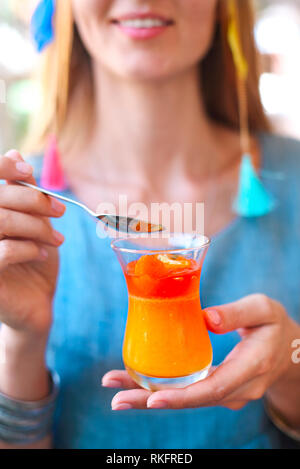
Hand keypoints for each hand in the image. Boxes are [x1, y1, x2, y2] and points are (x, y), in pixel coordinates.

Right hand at [0, 150, 65, 335]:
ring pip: (2, 221)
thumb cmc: (34, 258)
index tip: (28, 171)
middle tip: (60, 211)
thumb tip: (15, 153)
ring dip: (36, 226)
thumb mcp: (33, 222)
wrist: (35, 302)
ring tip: (56, 239)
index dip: (3, 168)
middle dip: (33, 201)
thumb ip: (23, 193)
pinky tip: (42, 254)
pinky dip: (28, 248)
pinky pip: (4, 251)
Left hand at [102, 294, 297, 410]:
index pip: (214, 389)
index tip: (153, 398)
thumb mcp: (264, 309)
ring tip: (114, 385)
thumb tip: (207, 319)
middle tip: (117, 400)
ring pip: (185, 397)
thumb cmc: (274, 326)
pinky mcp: (216, 387)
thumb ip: (238, 313)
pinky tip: (135, 380)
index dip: (182, 396)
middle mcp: (236, 388)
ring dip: (148, 394)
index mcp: (251, 368)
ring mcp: (226, 392)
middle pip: (191, 399)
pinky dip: (160, 387)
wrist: (287, 350)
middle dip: (151, 401)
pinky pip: (187, 390)